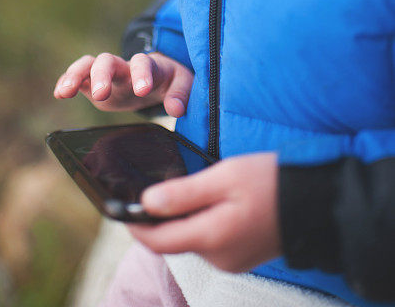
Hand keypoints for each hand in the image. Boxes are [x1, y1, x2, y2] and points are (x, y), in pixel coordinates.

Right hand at [53, 51, 193, 116]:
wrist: (155, 77)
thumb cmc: (170, 80)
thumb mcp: (183, 84)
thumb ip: (180, 95)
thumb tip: (175, 109)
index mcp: (147, 66)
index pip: (143, 64)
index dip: (142, 74)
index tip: (143, 89)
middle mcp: (123, 66)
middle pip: (108, 60)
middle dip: (102, 74)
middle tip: (101, 93)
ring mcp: (106, 74)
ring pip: (87, 65)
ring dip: (75, 75)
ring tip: (65, 91)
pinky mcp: (94, 84)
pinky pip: (78, 78)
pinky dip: (66, 81)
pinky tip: (58, 92)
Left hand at [129, 152, 280, 272]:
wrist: (317, 203)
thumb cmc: (271, 182)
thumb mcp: (224, 177)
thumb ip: (183, 193)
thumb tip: (146, 203)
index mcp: (211, 238)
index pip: (158, 241)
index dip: (135, 226)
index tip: (120, 208)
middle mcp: (218, 258)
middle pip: (174, 240)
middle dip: (160, 218)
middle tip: (153, 188)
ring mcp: (232, 261)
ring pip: (192, 239)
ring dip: (184, 218)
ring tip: (191, 188)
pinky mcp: (242, 257)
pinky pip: (210, 241)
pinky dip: (202, 222)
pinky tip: (212, 200)